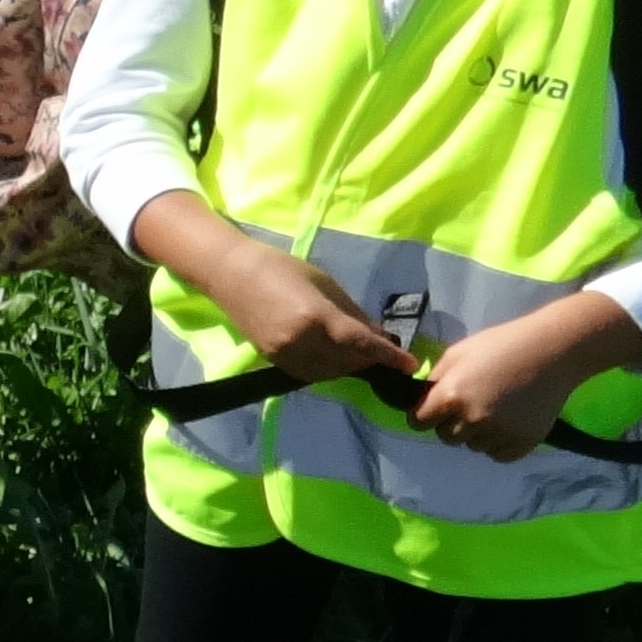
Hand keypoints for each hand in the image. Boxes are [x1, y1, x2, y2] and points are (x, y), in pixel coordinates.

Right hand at [163, 216, 411, 388]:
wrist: (231, 274)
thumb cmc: (282, 268)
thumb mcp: (325, 284)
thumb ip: (353, 313)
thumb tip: (379, 336)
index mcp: (317, 316)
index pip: (361, 344)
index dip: (388, 356)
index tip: (410, 364)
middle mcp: (301, 341)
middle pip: (348, 363)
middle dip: (368, 359)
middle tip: (379, 349)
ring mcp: (285, 354)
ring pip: (330, 373)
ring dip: (349, 367)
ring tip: (356, 354)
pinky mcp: (273, 360)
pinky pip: (310, 374)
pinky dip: (327, 369)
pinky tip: (331, 356)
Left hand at [409, 293, 641, 461]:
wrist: (552, 352)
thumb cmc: (501, 345)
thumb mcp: (458, 354)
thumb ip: (435, 379)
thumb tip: (421, 400)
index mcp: (451, 395)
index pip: (419, 422)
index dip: (424, 415)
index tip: (433, 411)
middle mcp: (472, 419)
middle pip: (446, 437)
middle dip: (450, 424)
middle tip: (468, 407)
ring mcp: (499, 434)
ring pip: (473, 446)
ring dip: (477, 434)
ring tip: (494, 410)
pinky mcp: (523, 444)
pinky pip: (498, 455)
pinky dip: (498, 444)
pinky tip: (507, 424)